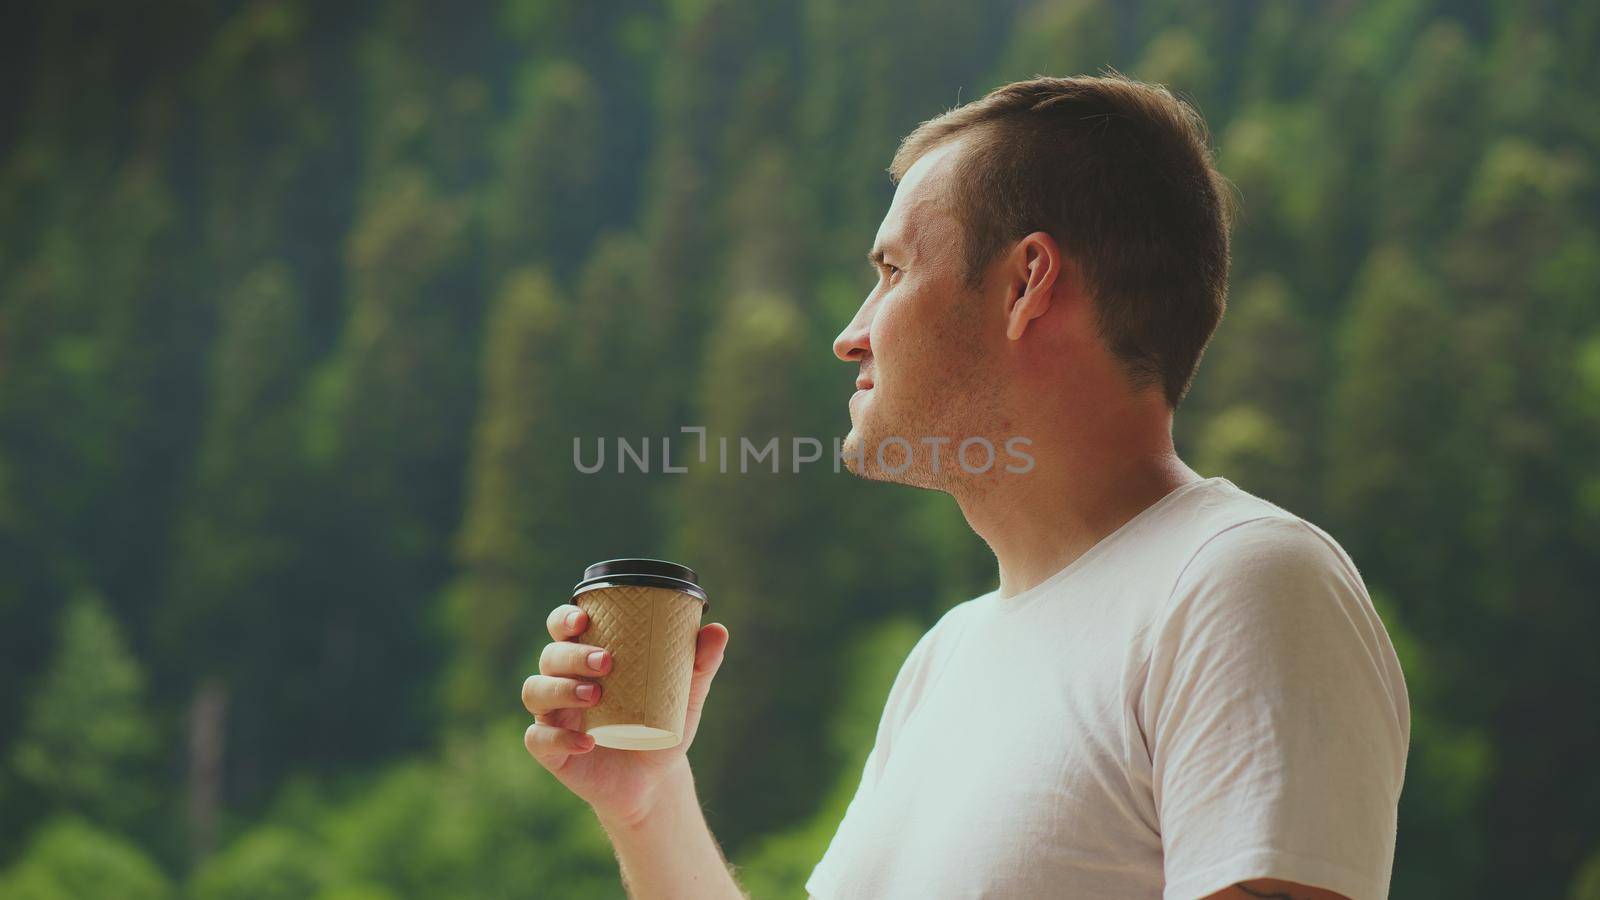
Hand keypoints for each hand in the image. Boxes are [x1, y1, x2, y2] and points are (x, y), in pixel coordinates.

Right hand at [522, 602, 729, 826]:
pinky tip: (588, 742)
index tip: (583, 619)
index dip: (564, 618)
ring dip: (560, 689)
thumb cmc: (662, 725)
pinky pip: (538, 740)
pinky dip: (560, 738)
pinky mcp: (552, 751)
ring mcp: (554, 717)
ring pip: (535, 691)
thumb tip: (717, 630)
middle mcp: (563, 682)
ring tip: (596, 695)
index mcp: (587, 660)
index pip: (563, 629)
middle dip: (572, 655)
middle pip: (550, 657)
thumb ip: (700, 663)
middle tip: (607, 662)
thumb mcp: (684, 695)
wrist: (656, 780)